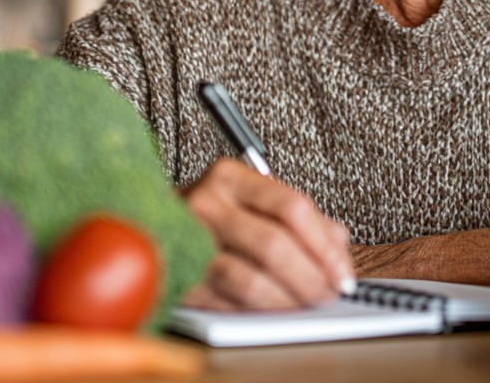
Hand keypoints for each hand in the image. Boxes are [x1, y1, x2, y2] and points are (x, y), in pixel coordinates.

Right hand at [180, 158, 353, 309]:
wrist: (147, 227)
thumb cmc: (209, 216)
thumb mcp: (253, 201)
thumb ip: (299, 219)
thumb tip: (337, 246)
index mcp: (229, 178)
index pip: (291, 207)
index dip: (325, 245)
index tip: (342, 270)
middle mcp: (206, 204)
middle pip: (274, 244)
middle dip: (312, 276)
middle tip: (329, 291)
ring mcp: (188, 242)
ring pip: (251, 280)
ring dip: (289, 299)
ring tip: (306, 302)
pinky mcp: (180, 278)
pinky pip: (230, 303)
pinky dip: (261, 311)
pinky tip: (274, 307)